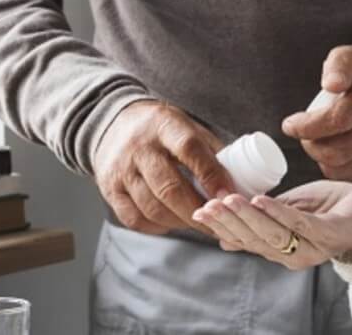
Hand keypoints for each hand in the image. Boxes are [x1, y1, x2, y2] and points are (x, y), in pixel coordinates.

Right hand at [92, 100, 233, 235]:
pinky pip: (135, 219)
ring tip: (199, 223)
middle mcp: (139, 147)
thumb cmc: (160, 129)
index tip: (229, 196)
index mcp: (164, 125)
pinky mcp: (110, 190)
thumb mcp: (186, 126)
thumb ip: (210, 151)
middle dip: (198, 210)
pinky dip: (158, 227)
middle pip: (170, 187)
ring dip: (181, 222)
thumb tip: (241, 181)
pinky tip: (172, 222)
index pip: (189, 150)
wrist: (113, 124)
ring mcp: (121, 170)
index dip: (211, 175)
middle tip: (220, 223)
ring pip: (153, 208)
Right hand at [191, 180, 351, 269]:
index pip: (245, 242)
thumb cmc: (328, 208)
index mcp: (281, 250)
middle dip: (229, 222)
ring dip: (248, 217)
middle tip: (207, 204)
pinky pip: (300, 224)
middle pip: (255, 240)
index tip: (198, 211)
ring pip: (273, 235)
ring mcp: (313, 247)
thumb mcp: (288, 211)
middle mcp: (294, 256)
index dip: (221, 228)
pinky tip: (260, 198)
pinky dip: (278, 212)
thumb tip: (222, 237)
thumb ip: (260, 221)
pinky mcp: (330, 234)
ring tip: (229, 199)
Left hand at [282, 46, 351, 180]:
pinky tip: (332, 144)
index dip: (308, 126)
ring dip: (319, 153)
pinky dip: (331, 163)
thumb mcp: (350, 56)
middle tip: (303, 129)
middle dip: (309, 142)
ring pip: (338, 165)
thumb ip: (338, 65)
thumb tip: (331, 84)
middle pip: (335, 150)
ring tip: (318, 135)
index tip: (289, 124)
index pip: (338, 121)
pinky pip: (346, 173)